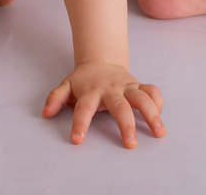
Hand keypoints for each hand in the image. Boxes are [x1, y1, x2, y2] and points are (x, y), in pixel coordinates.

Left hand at [42, 62, 165, 147]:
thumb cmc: (83, 81)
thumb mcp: (66, 86)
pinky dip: (158, 102)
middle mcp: (111, 89)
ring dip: (152, 114)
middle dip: (126, 124)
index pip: (83, 108)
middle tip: (131, 144)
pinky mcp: (139, 85)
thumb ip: (55, 98)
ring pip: (142, 98)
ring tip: (159, 132)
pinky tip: (160, 118)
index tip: (78, 140)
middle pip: (120, 106)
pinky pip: (152, 91)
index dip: (80, 123)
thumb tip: (46, 112)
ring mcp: (127, 86)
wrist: (101, 61)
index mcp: (91, 92)